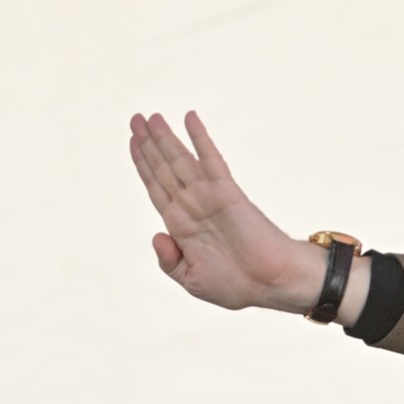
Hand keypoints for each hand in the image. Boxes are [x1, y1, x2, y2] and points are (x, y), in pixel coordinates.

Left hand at [128, 112, 323, 312]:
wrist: (270, 285)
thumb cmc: (235, 286)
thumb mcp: (191, 280)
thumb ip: (169, 262)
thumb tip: (156, 235)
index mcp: (180, 225)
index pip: (156, 187)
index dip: (143, 164)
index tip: (133, 142)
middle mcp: (192, 206)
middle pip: (164, 168)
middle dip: (148, 143)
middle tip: (135, 119)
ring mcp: (209, 197)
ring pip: (181, 160)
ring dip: (165, 137)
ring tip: (149, 117)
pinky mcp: (227, 192)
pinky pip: (210, 160)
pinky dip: (200, 139)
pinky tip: (190, 118)